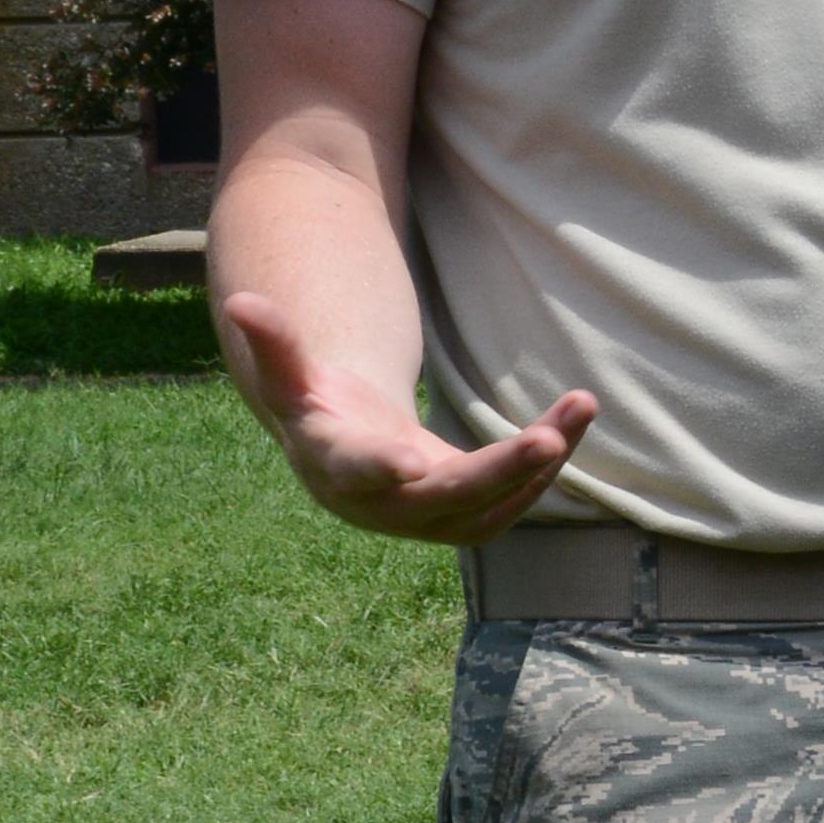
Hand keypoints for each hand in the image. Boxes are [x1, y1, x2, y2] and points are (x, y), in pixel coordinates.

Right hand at [214, 295, 595, 539]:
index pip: (360, 472)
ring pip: (495, 504)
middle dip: (500, 470)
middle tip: (549, 439)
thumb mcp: (291, 378)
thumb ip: (275, 345)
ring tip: (581, 406)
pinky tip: (574, 421)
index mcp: (340, 469)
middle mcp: (389, 507)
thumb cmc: (317, 411)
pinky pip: (515, 498)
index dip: (381, 468)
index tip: (409, 461)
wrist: (345, 463)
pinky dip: (548, 464)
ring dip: (542, 463)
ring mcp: (432, 521)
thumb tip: (243, 301)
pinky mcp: (469, 517)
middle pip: (450, 497)